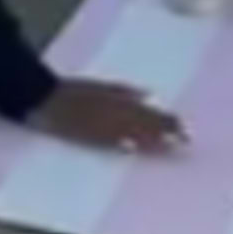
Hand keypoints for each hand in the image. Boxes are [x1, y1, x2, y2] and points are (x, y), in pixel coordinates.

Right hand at [38, 77, 187, 157]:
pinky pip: (107, 138)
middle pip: (145, 122)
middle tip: (186, 140)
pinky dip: (120, 141)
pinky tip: (133, 148)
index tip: (184, 127)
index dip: (167, 119)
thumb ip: (126, 90)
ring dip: (150, 139)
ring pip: (130, 131)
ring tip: (170, 146)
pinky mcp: (88, 134)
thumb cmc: (74, 90)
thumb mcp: (102, 85)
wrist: (46, 97)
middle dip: (166, 131)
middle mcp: (113, 110)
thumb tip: (150, 95)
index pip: (149, 111)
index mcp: (117, 98)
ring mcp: (101, 123)